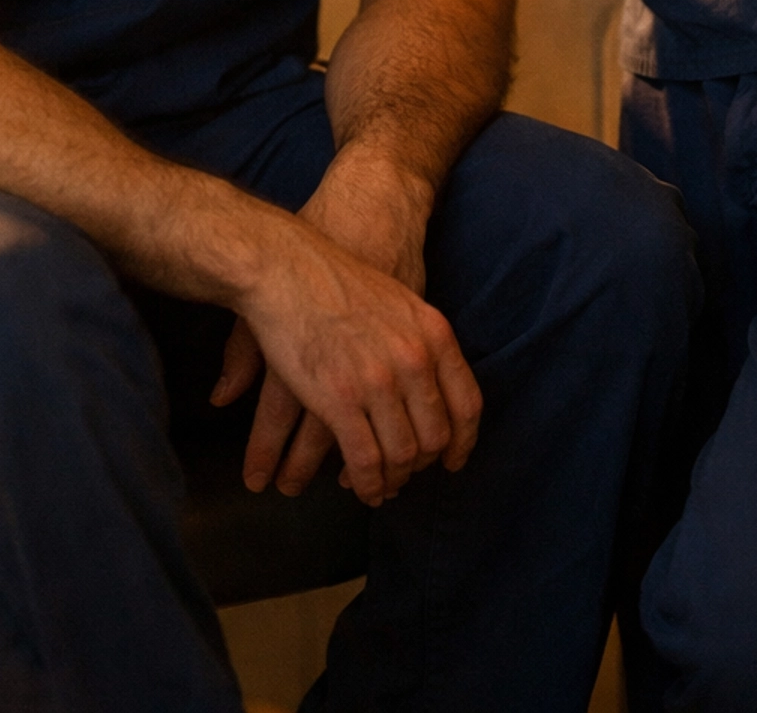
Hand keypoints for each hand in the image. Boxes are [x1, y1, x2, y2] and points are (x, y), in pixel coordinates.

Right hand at [213, 170, 473, 506]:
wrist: (289, 267)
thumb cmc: (340, 279)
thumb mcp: (400, 302)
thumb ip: (420, 343)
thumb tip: (426, 386)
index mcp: (433, 335)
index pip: (466, 403)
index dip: (461, 442)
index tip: (452, 462)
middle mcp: (414, 361)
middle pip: (434, 437)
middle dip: (419, 466)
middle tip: (403, 477)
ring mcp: (378, 382)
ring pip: (400, 456)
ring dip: (390, 480)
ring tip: (378, 488)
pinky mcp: (339, 400)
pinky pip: (364, 460)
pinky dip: (364, 483)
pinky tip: (356, 487)